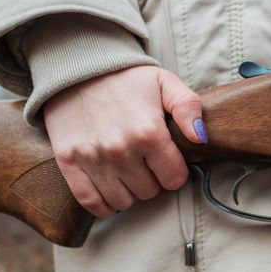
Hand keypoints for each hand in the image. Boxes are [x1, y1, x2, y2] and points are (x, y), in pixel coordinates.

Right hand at [43, 66, 204, 217]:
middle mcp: (121, 150)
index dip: (174, 171)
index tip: (166, 160)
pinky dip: (104, 203)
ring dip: (129, 190)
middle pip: (149, 192)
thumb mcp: (164, 82)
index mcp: (148, 132)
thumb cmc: (125, 78)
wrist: (77, 68)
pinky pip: (92, 203)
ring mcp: (93, 158)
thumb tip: (201, 137)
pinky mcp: (69, 163)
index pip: (174, 179)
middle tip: (144, 160)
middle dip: (152, 179)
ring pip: (123, 201)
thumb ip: (189, 107)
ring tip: (126, 170)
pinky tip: (109, 188)